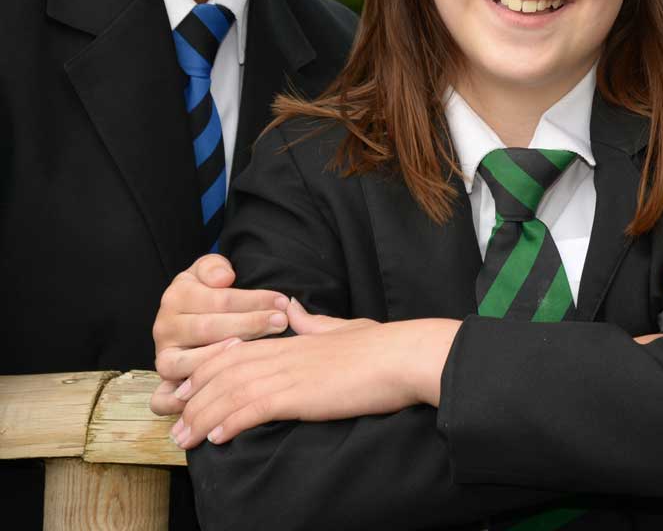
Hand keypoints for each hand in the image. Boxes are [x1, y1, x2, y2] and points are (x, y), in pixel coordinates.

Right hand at [150, 253, 288, 414]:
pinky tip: (218, 391)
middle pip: (209, 329)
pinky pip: (164, 399)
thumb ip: (214, 267)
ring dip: (225, 360)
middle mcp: (165, 328)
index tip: (281, 301)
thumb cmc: (210, 291)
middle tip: (281, 323)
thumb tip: (224, 278)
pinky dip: (186, 401)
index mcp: (177, 296)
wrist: (192, 316)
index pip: (219, 299)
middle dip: (249, 326)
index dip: (253, 300)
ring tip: (256, 352)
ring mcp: (163, 358)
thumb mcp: (211, 270)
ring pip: (190, 364)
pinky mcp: (164, 384)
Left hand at [169, 308, 460, 447]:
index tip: (189, 390)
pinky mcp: (301, 394)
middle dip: (195, 397)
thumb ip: (313, 322)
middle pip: (225, 371)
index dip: (208, 370)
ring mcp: (292, 373)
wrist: (402, 355)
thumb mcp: (343, 327)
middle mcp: (286, 353)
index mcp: (294, 340)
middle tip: (174, 421)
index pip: (238, 351)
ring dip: (203, 417)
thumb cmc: (381, 347)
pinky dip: (231, 423)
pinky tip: (217, 438)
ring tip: (184, 439)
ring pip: (232, 392)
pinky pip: (255, 408)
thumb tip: (294, 308)